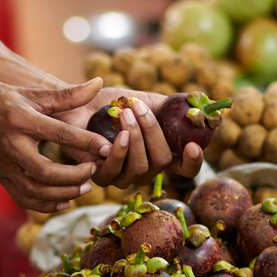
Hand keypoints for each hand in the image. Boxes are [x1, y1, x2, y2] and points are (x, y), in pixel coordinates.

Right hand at [0, 77, 111, 212]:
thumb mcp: (30, 92)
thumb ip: (67, 94)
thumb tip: (98, 83)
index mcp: (22, 120)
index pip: (59, 134)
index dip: (86, 143)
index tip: (107, 148)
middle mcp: (11, 146)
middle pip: (46, 172)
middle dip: (75, 176)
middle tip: (94, 170)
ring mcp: (3, 165)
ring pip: (34, 191)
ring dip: (63, 193)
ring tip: (84, 187)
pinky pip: (23, 199)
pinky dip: (45, 205)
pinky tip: (64, 201)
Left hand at [53, 88, 203, 188]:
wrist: (79, 103)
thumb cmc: (113, 103)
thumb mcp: (145, 99)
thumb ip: (169, 106)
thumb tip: (196, 104)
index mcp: (159, 152)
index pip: (185, 167)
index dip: (193, 161)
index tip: (193, 146)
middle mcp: (145, 168)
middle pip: (163, 162)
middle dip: (153, 133)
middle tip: (138, 108)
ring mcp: (124, 176)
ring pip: (142, 168)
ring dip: (136, 138)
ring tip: (126, 114)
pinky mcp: (101, 177)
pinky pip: (116, 172)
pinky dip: (119, 152)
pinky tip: (118, 135)